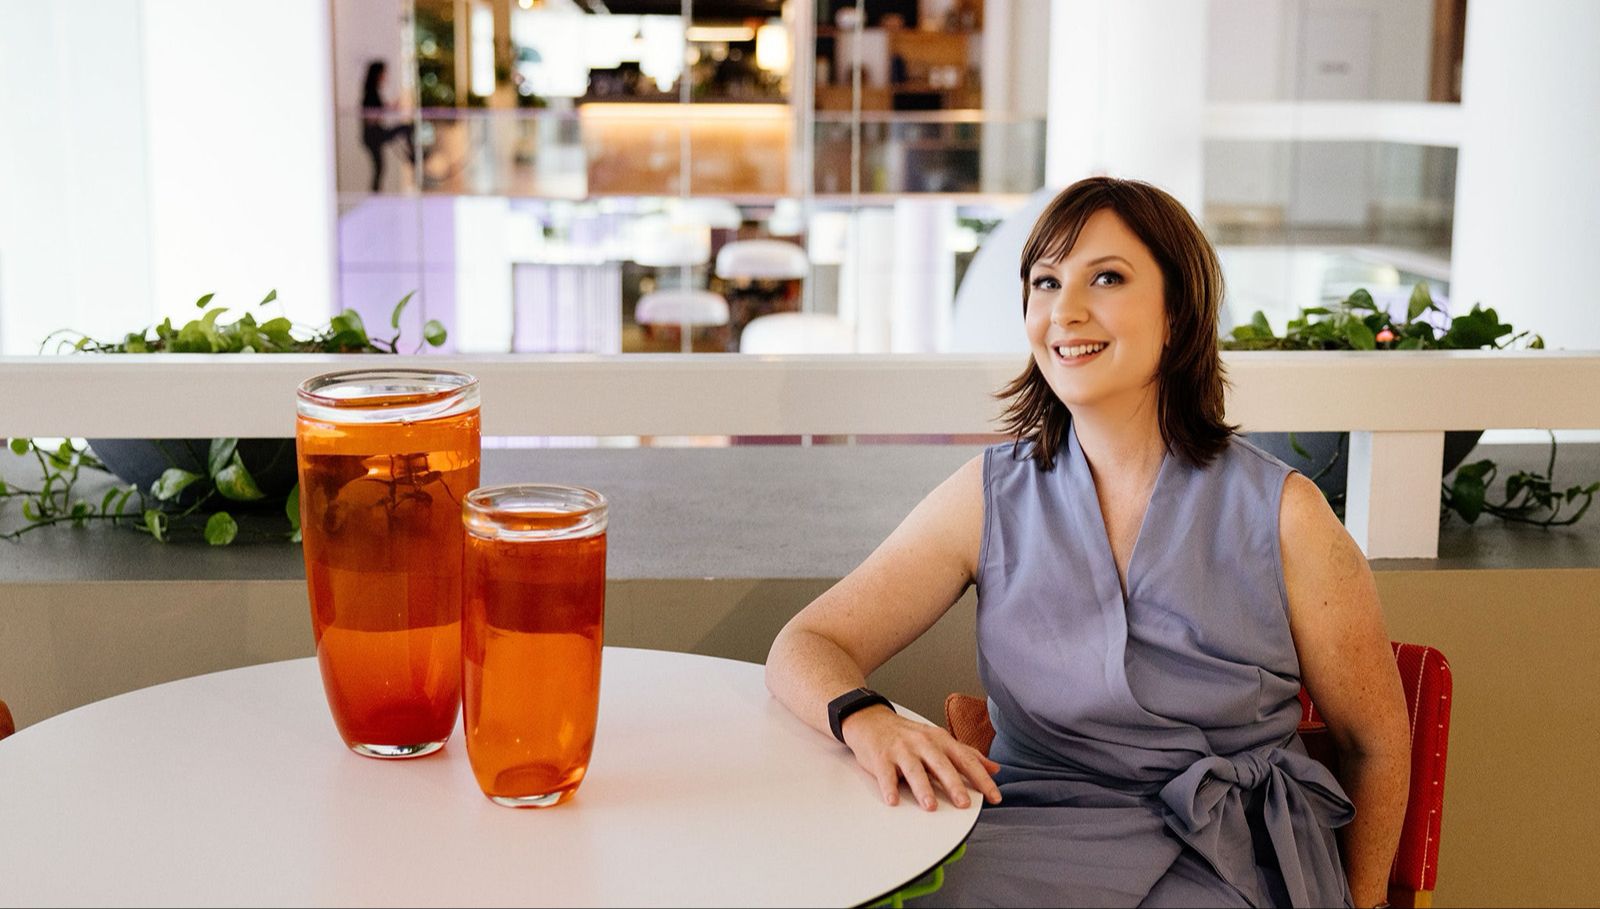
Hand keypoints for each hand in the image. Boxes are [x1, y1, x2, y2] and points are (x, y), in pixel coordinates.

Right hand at [840, 706, 1001, 810]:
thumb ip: (967, 754)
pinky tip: (893, 800)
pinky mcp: (880, 756)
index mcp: (940, 740)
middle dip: (954, 784)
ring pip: (914, 769)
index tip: (994, 797)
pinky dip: (889, 787)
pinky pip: (885, 773)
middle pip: (941, 764)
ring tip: (930, 806)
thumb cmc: (907, 734)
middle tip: (963, 803)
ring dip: (923, 788)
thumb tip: (995, 768)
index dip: (982, 778)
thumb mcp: (940, 740)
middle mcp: (923, 743)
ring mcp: (901, 749)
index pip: (966, 760)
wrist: (871, 720)